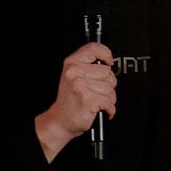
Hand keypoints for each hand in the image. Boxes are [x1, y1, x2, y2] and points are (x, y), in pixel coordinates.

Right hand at [35, 42, 115, 161]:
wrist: (60, 121)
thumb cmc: (69, 100)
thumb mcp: (74, 76)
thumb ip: (88, 65)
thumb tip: (108, 61)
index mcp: (71, 63)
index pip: (94, 48)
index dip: (106, 54)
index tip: (109, 62)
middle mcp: (74, 72)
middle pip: (108, 72)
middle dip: (108, 84)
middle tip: (96, 91)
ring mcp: (80, 86)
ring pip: (110, 88)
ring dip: (108, 98)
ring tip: (96, 100)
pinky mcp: (88, 99)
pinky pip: (109, 101)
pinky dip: (109, 109)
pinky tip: (99, 109)